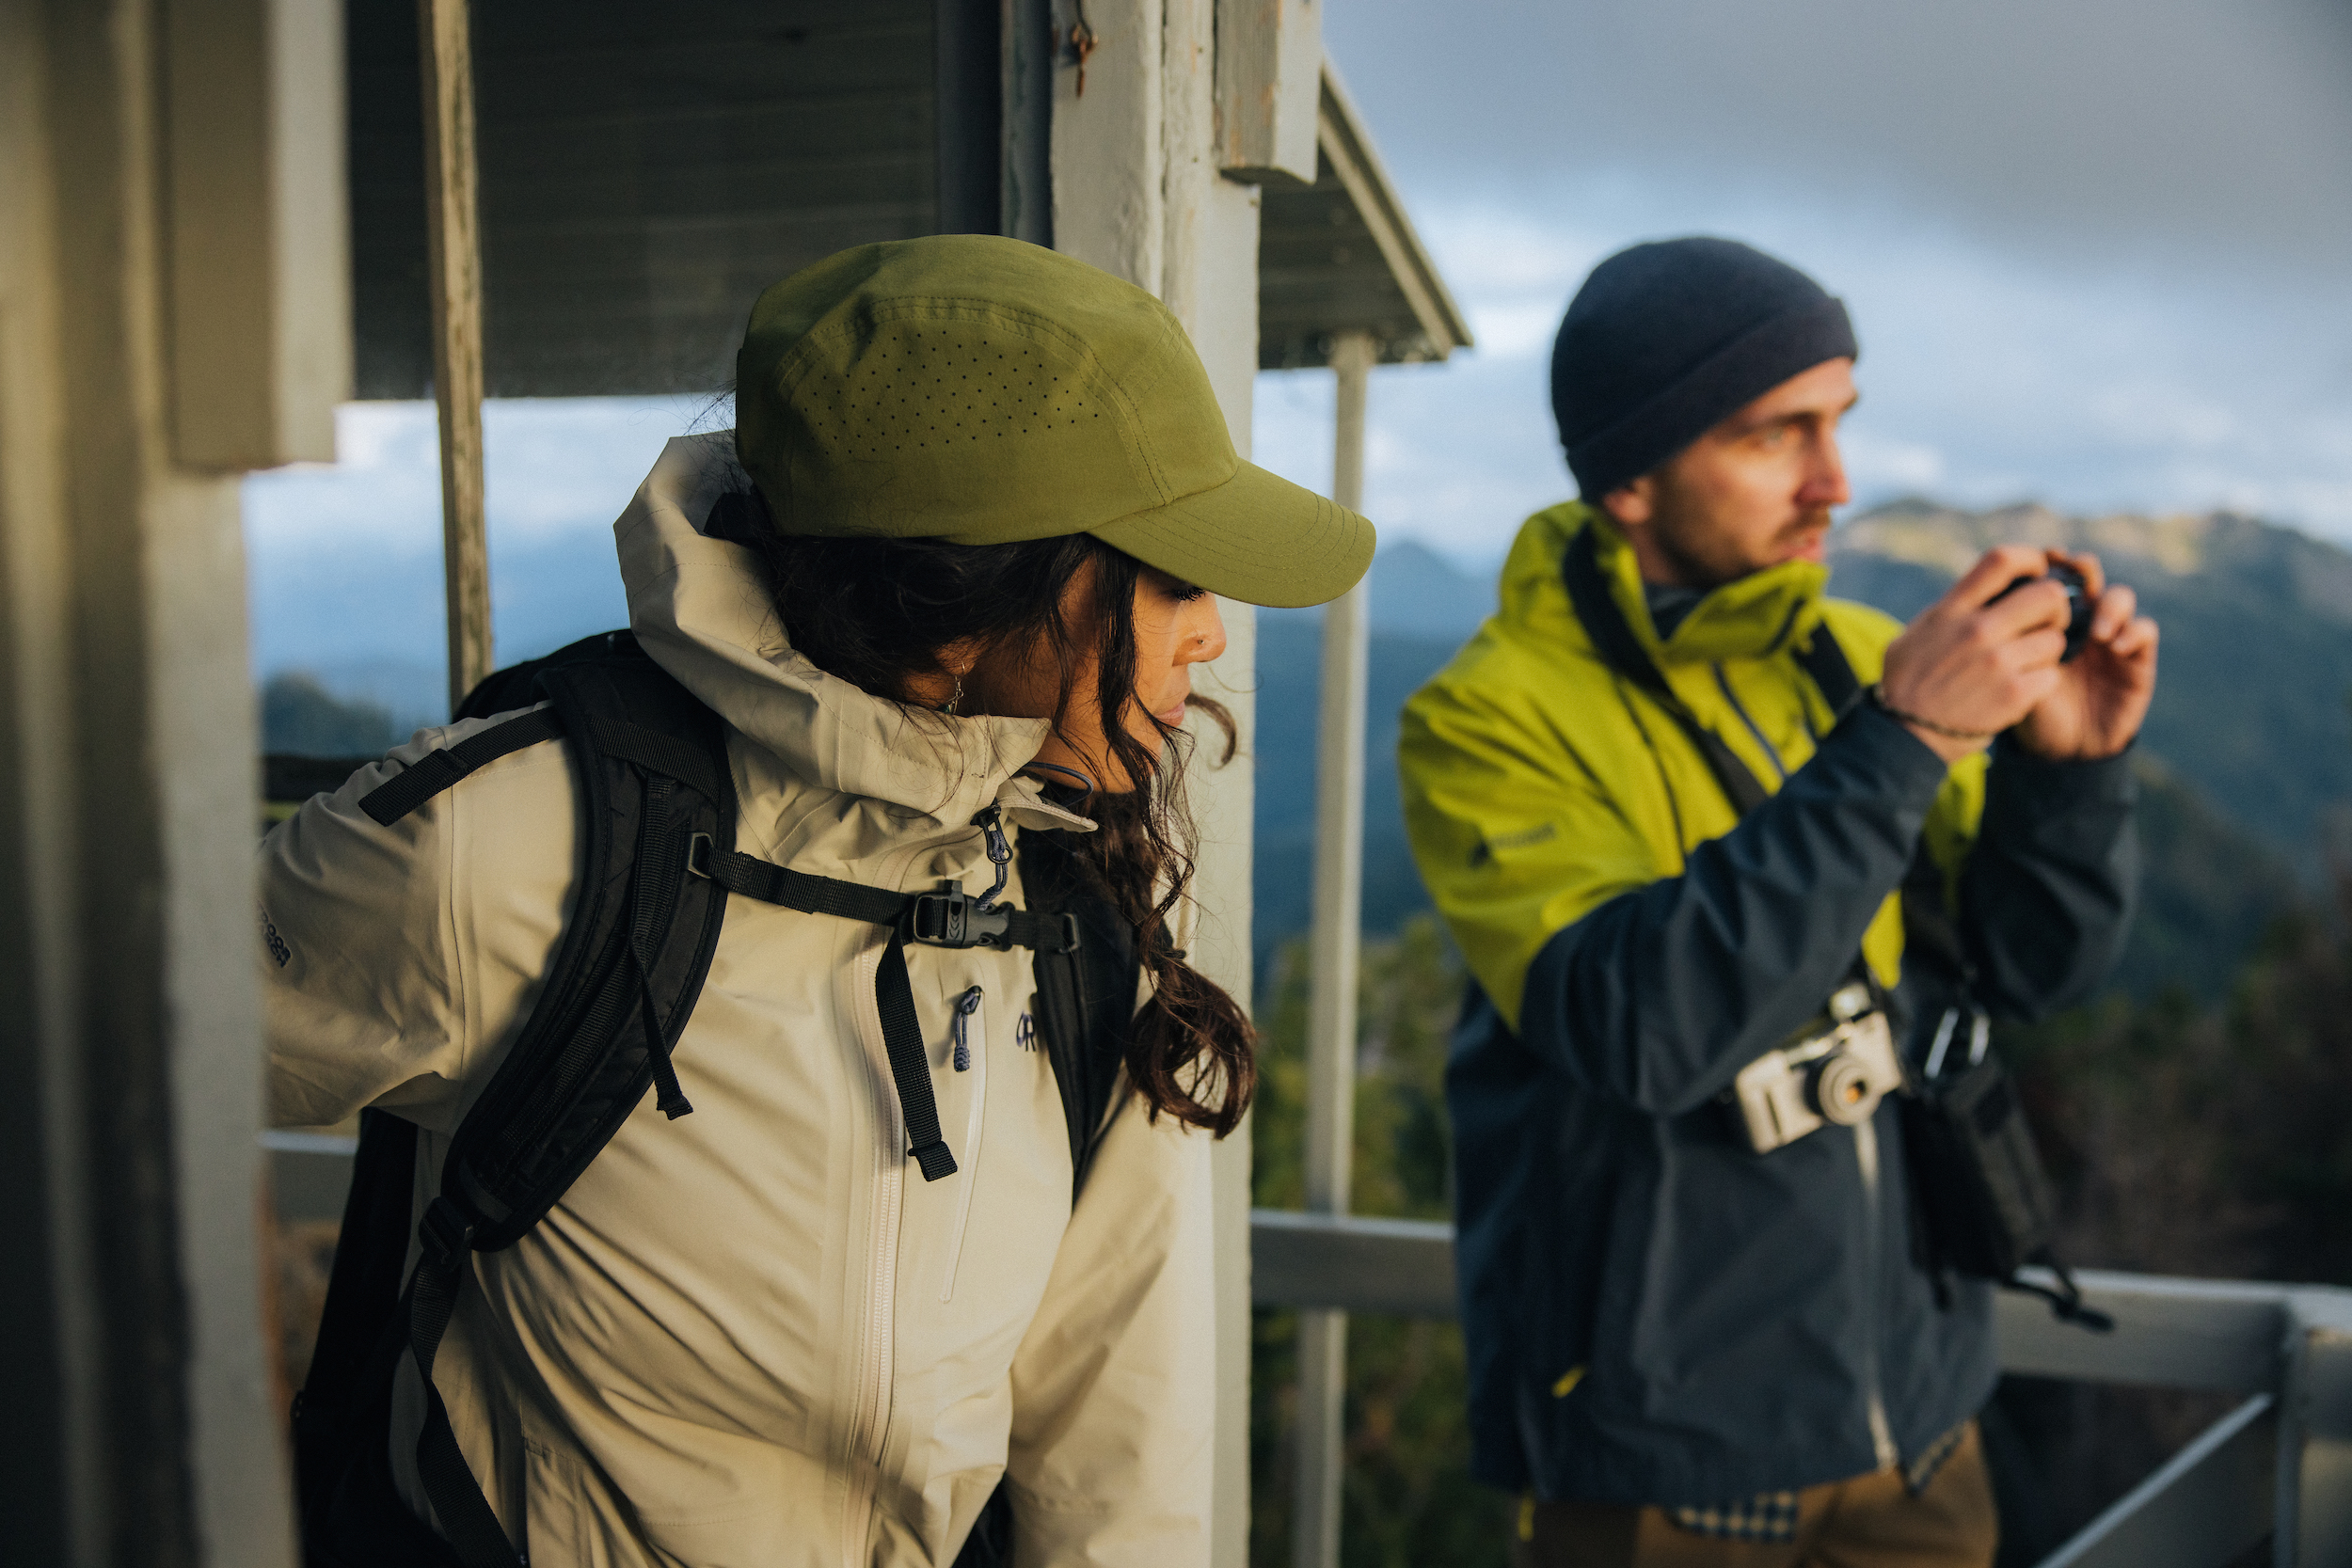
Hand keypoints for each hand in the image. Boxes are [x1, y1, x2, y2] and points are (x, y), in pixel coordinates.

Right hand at [1878, 546, 2084, 762]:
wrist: (1907, 736)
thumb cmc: (1908, 683)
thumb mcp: (1915, 634)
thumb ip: (1949, 609)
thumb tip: (1982, 588)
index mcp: (1952, 610)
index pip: (2002, 560)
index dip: (2030, 559)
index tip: (2036, 570)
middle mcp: (1977, 630)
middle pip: (2047, 594)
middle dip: (2056, 606)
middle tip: (2046, 621)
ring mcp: (1998, 663)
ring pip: (2055, 639)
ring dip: (2046, 651)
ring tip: (2025, 663)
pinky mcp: (2015, 694)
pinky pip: (2051, 675)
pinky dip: (2042, 682)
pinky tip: (2021, 689)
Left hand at [2011, 550, 2157, 759]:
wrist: (2061, 752)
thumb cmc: (2031, 710)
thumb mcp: (2012, 674)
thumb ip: (2009, 642)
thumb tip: (1992, 604)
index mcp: (2050, 620)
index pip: (2055, 578)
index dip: (2053, 563)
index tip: (2044, 557)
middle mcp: (2083, 622)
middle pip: (2091, 578)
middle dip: (2084, 569)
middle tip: (2075, 574)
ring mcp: (2113, 638)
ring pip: (2121, 597)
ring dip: (2110, 604)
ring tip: (2096, 631)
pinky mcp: (2138, 659)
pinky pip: (2144, 630)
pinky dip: (2133, 630)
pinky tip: (2114, 646)